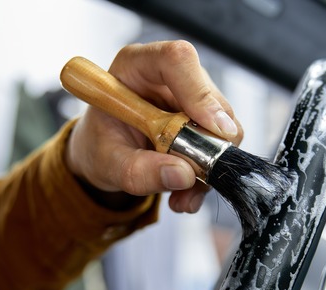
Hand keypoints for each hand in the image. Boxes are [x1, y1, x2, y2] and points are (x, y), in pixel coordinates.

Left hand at [66, 40, 243, 212]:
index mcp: (135, 65)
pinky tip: (187, 189)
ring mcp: (192, 94)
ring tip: (182, 194)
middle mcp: (170, 74)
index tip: (213, 129)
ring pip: (224, 124)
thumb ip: (139, 170)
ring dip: (209, 165)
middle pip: (210, 97)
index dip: (199, 92)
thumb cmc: (101, 144)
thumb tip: (184, 175)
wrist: (107, 152)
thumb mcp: (108, 163)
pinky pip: (223, 143)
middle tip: (189, 180)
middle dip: (207, 144)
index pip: (177, 59)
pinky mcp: (206, 117)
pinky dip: (209, 172)